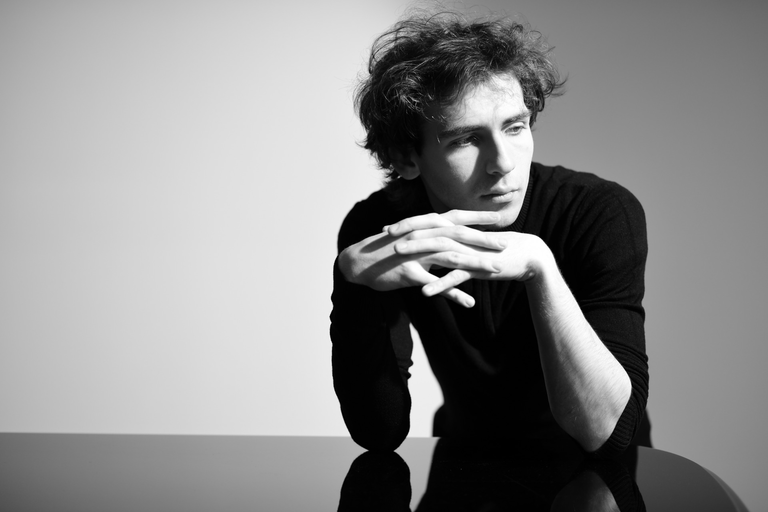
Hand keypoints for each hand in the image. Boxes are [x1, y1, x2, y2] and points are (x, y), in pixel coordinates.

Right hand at [338, 210, 507, 306]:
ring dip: (476, 264)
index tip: (498, 217)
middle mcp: (422, 237)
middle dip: (483, 239)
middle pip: (458, 236)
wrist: (359, 261)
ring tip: (496, 270)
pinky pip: (436, 284)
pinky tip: (469, 303)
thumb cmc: (386, 250)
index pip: (455, 217)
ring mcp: (415, 254)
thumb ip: (430, 237)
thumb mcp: (410, 238)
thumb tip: (450, 236)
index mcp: (423, 227)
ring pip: (451, 257)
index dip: (477, 217)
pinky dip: (453, 293)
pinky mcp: (409, 273)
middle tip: (505, 244)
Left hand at [392, 229, 553, 297]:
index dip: (408, 224)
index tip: (387, 229)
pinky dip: (440, 284)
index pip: (430, 222)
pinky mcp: (479, 268)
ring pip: (440, 250)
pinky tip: (425, 292)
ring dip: (418, 253)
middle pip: (430, 231)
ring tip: (397, 257)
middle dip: (406, 232)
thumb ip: (456, 244)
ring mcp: (470, 251)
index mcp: (460, 230)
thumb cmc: (499, 251)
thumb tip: (438, 244)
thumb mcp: (473, 246)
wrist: (529, 257)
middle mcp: (463, 236)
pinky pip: (456, 276)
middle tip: (384, 236)